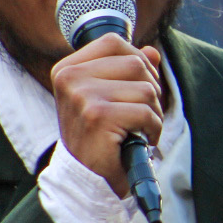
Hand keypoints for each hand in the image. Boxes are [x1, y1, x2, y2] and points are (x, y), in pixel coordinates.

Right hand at [49, 35, 162, 195]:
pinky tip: (143, 139)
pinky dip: (154, 128)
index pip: (114, 43)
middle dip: (151, 89)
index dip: (137, 62)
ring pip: (146, 88)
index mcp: (67, 69)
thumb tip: (152, 52)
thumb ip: (128, 71)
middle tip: (143, 114)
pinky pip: (146, 111)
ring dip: (154, 111)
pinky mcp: (98, 116)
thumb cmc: (99, 137)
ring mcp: (82, 96)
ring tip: (142, 128)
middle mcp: (70, 78)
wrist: (88, 179)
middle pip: (136, 63)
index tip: (136, 88)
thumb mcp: (110, 97)